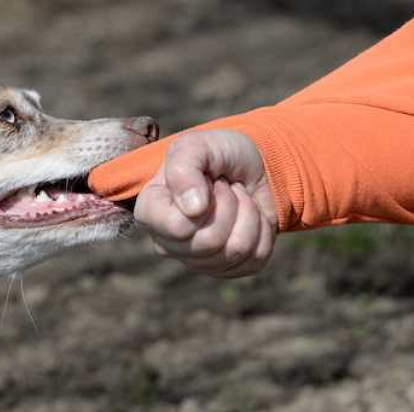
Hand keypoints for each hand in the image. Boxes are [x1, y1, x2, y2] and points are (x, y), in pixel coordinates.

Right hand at [135, 130, 278, 277]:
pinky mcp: (227, 269)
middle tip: (226, 187)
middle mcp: (167, 242)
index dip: (205, 201)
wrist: (251, 164)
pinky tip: (249, 215)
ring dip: (248, 214)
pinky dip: (263, 230)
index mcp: (150, 212)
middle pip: (209, 242)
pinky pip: (255, 259)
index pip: (177, 227)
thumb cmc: (216, 153)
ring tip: (238, 198)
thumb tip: (192, 209)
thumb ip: (184, 168)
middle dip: (230, 205)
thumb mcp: (197, 145)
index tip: (209, 180)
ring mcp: (196, 260)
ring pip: (235, 251)